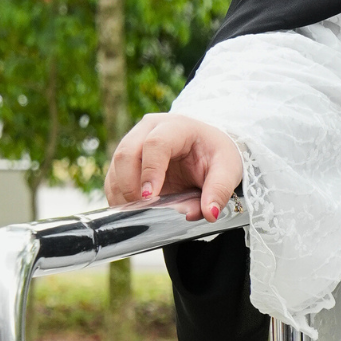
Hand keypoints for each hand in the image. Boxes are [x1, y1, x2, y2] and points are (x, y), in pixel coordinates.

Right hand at [105, 114, 243, 221]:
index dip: (150, 171)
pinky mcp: (125, 160)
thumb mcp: (228, 169)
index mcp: (176, 127)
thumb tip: (209, 214)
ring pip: (115, 167)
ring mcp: (133, 142)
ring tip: (138, 214)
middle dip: (130, 185)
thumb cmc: (216, 155)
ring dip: (122, 194)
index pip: (155, 144)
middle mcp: (148, 129)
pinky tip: (131, 212)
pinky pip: (113, 179)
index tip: (150, 197)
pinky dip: (118, 197)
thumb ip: (219, 190)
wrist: (206, 146)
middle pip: (126, 154)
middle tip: (142, 209)